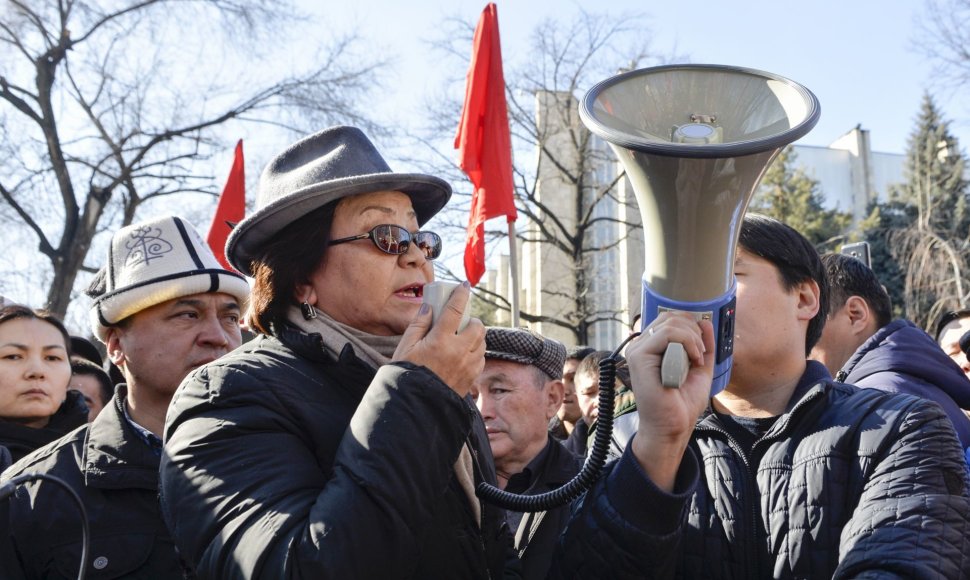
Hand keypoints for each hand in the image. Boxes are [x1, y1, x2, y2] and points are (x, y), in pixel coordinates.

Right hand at [393, 282, 484, 396]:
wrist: (415, 405)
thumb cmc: (406, 374)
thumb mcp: (406, 347)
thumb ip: (419, 324)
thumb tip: (430, 307)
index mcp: (440, 340)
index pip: (456, 309)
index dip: (461, 295)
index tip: (464, 286)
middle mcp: (458, 352)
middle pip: (477, 326)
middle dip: (472, 320)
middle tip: (462, 321)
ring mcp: (467, 366)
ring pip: (482, 342)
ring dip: (476, 336)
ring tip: (462, 338)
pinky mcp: (471, 378)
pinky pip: (481, 359)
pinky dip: (476, 353)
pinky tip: (463, 355)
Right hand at [626, 312, 714, 490]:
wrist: (673, 427)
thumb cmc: (681, 403)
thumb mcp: (699, 368)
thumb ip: (703, 345)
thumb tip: (706, 322)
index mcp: (652, 347)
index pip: (671, 319)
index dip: (691, 327)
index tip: (700, 351)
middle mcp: (641, 346)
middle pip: (670, 317)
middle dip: (694, 331)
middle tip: (700, 355)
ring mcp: (637, 350)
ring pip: (670, 323)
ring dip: (693, 339)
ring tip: (697, 360)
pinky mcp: (638, 357)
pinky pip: (666, 334)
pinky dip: (687, 343)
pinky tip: (693, 360)